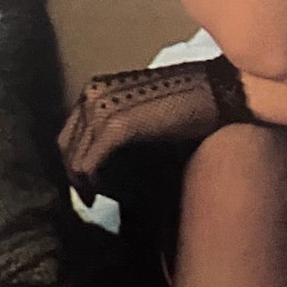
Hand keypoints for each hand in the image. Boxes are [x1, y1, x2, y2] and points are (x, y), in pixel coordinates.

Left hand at [58, 55, 252, 198]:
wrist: (218, 92)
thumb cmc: (190, 103)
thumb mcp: (146, 110)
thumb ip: (121, 127)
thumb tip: (106, 162)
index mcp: (99, 87)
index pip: (71, 132)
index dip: (75, 160)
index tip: (88, 183)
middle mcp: (94, 93)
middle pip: (67, 145)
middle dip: (76, 174)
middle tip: (90, 198)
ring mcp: (104, 107)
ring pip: (75, 157)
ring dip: (84, 182)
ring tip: (98, 199)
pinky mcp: (118, 125)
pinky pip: (90, 162)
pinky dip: (93, 182)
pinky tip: (105, 195)